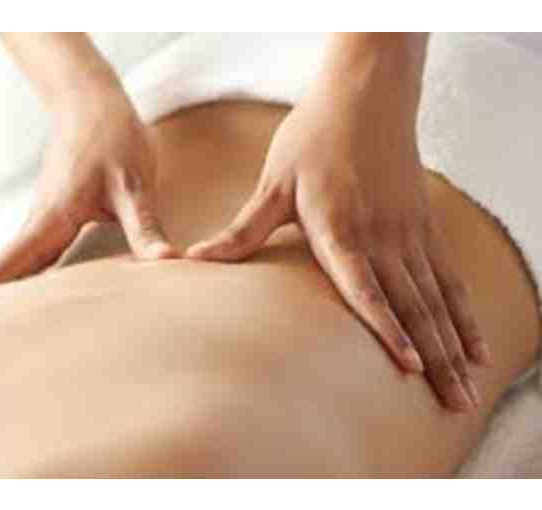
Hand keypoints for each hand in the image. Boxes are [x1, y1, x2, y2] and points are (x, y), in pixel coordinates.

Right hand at [0, 82, 175, 297]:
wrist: (93, 104)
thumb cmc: (113, 139)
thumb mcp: (134, 184)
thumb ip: (145, 226)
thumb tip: (165, 262)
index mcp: (53, 216)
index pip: (9, 262)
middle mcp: (40, 222)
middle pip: (5, 270)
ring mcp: (44, 220)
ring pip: (19, 264)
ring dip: (3, 292)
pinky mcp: (55, 218)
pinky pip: (36, 255)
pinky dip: (25, 276)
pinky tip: (33, 297)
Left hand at [187, 46, 491, 411]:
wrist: (364, 96)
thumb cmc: (311, 140)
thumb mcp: (273, 184)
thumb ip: (243, 230)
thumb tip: (193, 259)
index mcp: (340, 230)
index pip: (366, 289)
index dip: (387, 328)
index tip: (410, 366)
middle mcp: (382, 237)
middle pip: (412, 306)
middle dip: (434, 359)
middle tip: (453, 403)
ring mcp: (408, 233)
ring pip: (437, 300)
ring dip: (454, 346)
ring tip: (469, 388)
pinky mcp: (423, 226)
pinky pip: (449, 279)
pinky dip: (464, 315)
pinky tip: (477, 345)